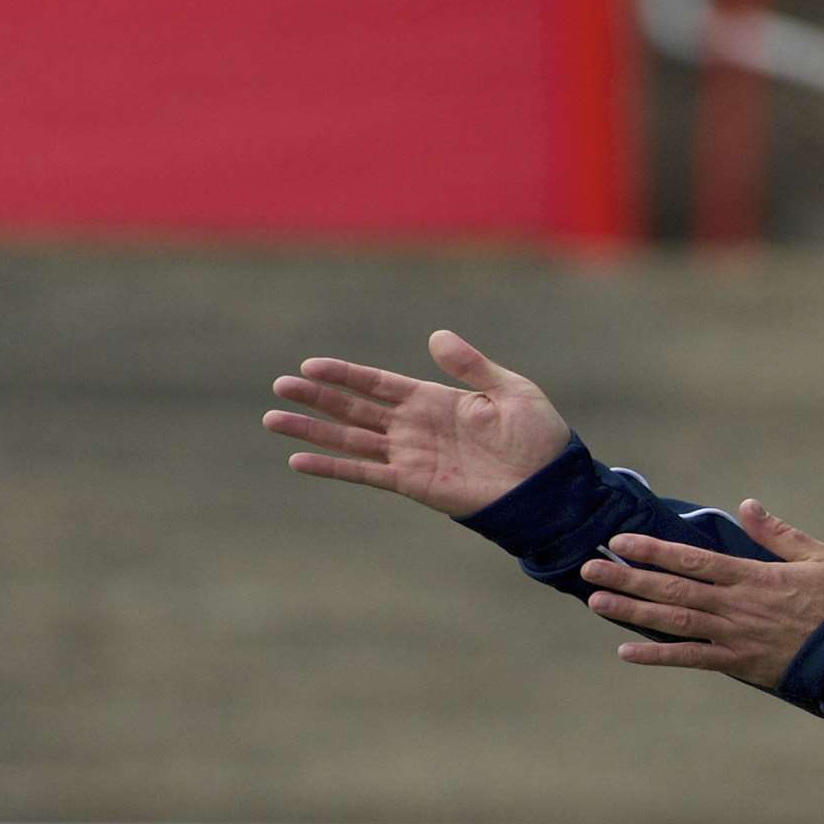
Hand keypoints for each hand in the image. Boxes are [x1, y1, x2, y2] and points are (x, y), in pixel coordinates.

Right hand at [263, 330, 569, 516]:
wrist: (551, 486)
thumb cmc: (539, 438)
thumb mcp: (510, 391)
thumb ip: (471, 366)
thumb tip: (435, 336)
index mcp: (435, 400)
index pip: (378, 383)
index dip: (345, 374)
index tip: (310, 366)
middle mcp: (415, 427)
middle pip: (355, 408)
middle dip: (317, 398)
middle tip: (279, 386)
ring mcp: (411, 456)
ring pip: (351, 439)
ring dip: (313, 430)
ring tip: (273, 418)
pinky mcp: (414, 484)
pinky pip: (365, 473)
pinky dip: (333, 467)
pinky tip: (299, 460)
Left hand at [579, 500, 823, 688]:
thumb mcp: (820, 555)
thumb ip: (778, 533)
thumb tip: (747, 504)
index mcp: (753, 576)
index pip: (693, 559)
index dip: (653, 549)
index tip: (621, 540)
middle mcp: (735, 605)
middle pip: (672, 588)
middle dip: (629, 576)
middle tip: (590, 566)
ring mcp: (734, 637)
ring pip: (673, 621)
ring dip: (632, 610)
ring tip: (596, 601)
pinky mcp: (739, 664)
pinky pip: (691, 659)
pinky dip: (658, 656)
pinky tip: (626, 651)